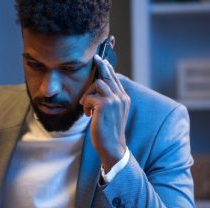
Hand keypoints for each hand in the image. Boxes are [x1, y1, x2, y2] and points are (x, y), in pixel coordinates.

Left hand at [79, 54, 129, 171]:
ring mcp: (114, 100)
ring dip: (87, 95)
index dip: (108, 68)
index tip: (101, 59)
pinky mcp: (105, 105)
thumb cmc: (108, 131)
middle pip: (108, 75)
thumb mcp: (111, 113)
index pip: (115, 78)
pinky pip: (89, 97)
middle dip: (101, 65)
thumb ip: (108, 100)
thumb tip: (97, 88)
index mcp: (124, 98)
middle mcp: (121, 97)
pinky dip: (85, 105)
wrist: (112, 147)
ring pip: (97, 83)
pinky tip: (87, 115)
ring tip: (87, 108)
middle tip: (95, 58)